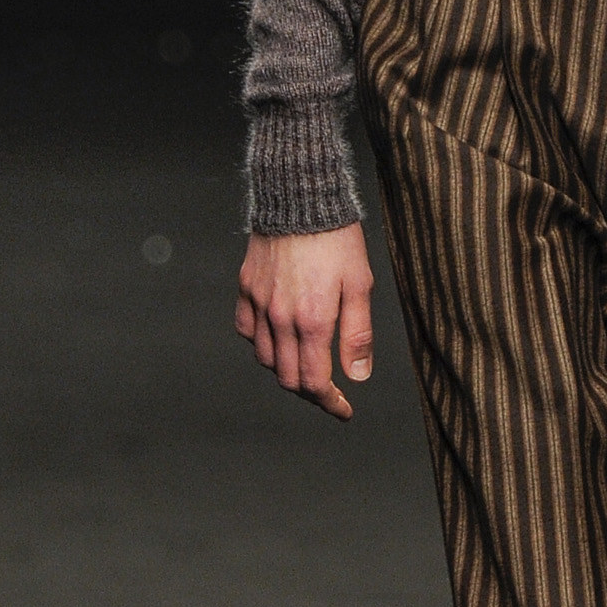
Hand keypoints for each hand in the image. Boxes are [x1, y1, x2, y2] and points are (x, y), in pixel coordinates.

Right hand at [235, 224, 374, 419]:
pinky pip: (247, 331)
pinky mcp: (246, 288)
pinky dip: (262, 344)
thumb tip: (357, 376)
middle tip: (329, 392)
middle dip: (310, 392)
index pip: (314, 382)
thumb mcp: (359, 284)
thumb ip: (357, 333)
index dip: (330, 403)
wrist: (300, 197)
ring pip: (266, 359)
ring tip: (307, 364)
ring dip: (287, 370)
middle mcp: (280, 318)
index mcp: (311, 320)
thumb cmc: (336, 238)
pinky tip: (278, 338)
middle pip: (288, 378)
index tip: (344, 410)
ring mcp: (258, 304)